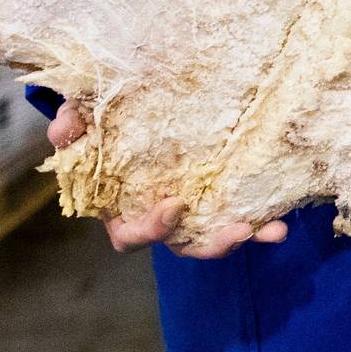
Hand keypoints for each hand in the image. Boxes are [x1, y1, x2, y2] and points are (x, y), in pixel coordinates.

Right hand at [48, 101, 286, 258]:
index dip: (151, 229)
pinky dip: (262, 216)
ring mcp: (190, 210)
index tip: (173, 206)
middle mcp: (158, 217)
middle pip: (182, 245)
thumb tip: (64, 130)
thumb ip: (71, 124)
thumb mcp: (82, 118)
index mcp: (120, 210)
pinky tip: (285, 214)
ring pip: (215, 235)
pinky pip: (239, 209)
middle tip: (238, 231)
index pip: (132, 236)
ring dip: (244, 236)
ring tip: (273, 230)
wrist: (129, 106)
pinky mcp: (216, 194)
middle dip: (210, 245)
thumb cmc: (100, 120)